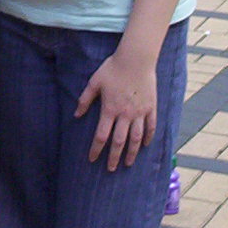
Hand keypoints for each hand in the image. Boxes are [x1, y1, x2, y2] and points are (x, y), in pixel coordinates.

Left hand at [75, 48, 157, 169]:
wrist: (136, 58)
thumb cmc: (113, 68)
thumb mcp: (94, 81)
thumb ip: (85, 99)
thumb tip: (76, 115)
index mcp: (110, 109)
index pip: (101, 135)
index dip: (96, 149)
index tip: (92, 159)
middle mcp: (125, 114)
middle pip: (119, 142)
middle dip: (114, 157)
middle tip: (111, 169)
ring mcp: (140, 112)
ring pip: (136, 138)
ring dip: (132, 152)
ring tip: (128, 163)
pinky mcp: (151, 107)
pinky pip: (150, 126)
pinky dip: (148, 137)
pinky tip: (145, 145)